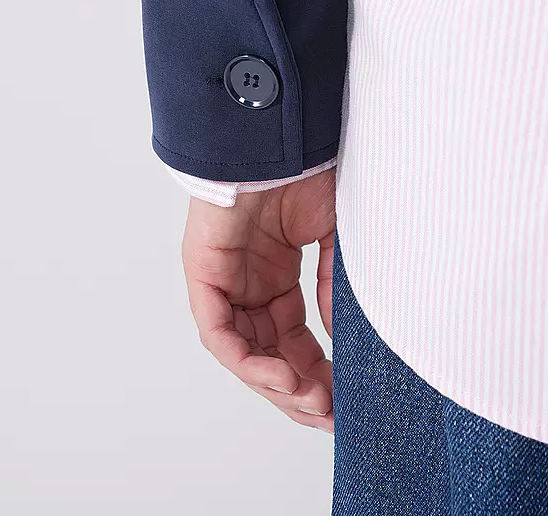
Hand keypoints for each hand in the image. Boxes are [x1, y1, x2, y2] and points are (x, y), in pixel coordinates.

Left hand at [181, 167, 336, 432]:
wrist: (283, 133)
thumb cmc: (310, 170)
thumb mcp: (338, 237)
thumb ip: (336, 288)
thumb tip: (342, 340)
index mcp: (278, 274)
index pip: (294, 338)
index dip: (318, 371)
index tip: (344, 400)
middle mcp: (249, 282)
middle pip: (268, 353)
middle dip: (299, 389)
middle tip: (329, 415)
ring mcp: (225, 279)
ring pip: (243, 351)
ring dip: (276, 383)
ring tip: (311, 402)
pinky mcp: (203, 272)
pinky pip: (219, 331)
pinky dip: (247, 360)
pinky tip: (280, 377)